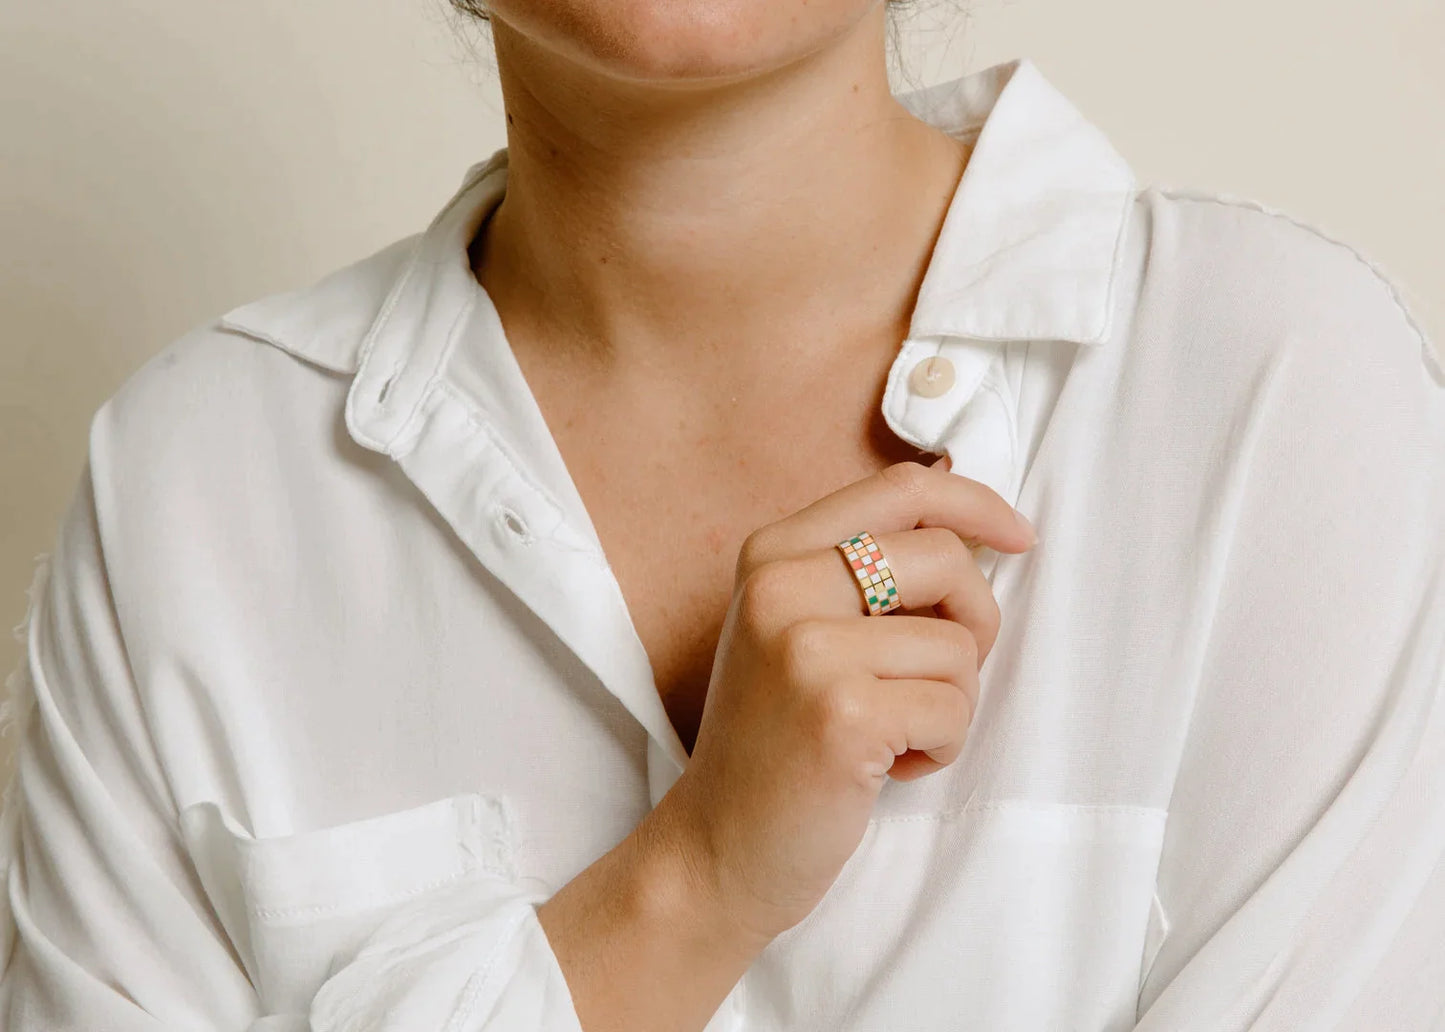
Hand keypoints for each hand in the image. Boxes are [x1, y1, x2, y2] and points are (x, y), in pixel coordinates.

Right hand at [645, 456, 1036, 947]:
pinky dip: (941, 747)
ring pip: (958, 644)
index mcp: (772, 553)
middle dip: (975, 621)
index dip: (976, 504)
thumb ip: (863, 570)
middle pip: (945, 557)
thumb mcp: (797, 627)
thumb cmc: (777, 738)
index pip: (902, 489)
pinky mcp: (841, 715)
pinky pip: (953, 708)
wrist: (718, 847)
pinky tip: (887, 767)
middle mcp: (780, 587)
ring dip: (952, 702)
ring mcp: (806, 649)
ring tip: (894, 733)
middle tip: (942, 677)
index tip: (1019, 538)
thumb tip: (973, 519)